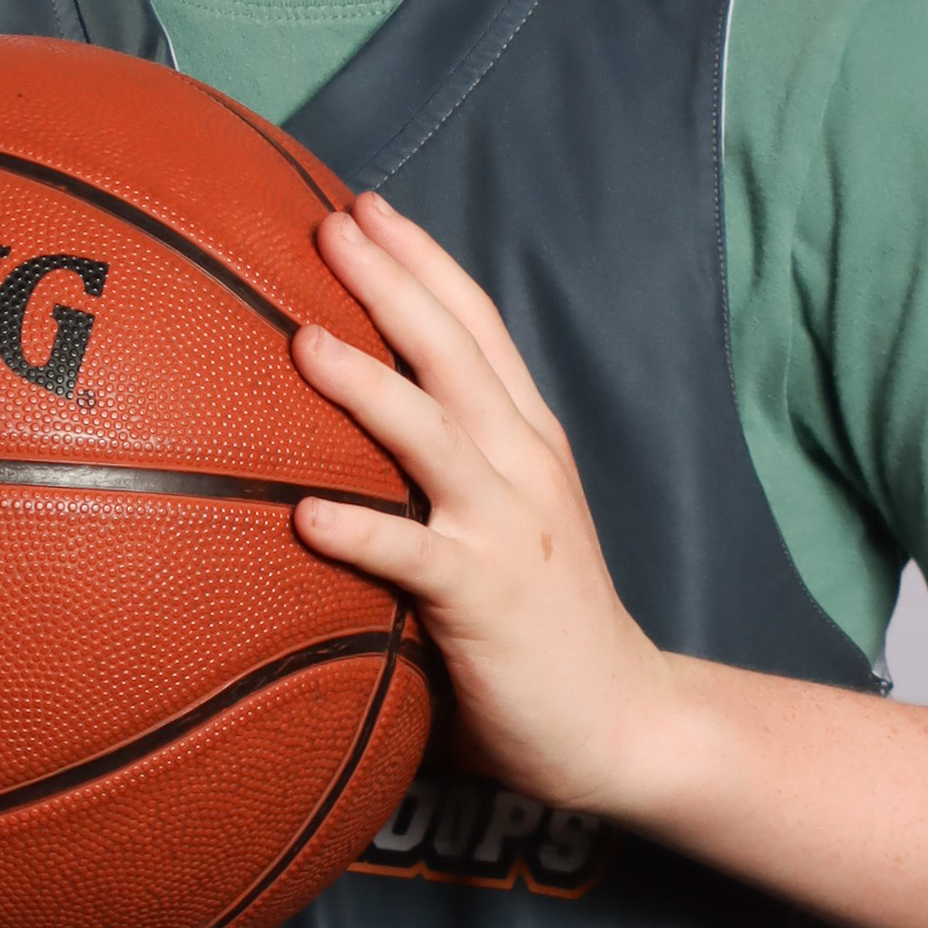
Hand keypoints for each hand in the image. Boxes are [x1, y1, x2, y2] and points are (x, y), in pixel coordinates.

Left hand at [292, 190, 663, 812]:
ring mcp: (508, 527)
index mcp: (526, 439)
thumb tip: (340, 436)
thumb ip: (447, 473)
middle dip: (390, 281)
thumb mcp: (506, 518)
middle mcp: (522, 465)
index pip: (475, 325)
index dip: (422, 261)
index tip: (365, 206)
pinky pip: (415, 556)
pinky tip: (302, 515)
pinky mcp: (488, 599)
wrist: (626, 722)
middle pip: (452, 350)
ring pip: (433, 433)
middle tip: (329, 226)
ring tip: (302, 340)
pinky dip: (360, 530)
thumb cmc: (543, 622)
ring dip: (367, 382)